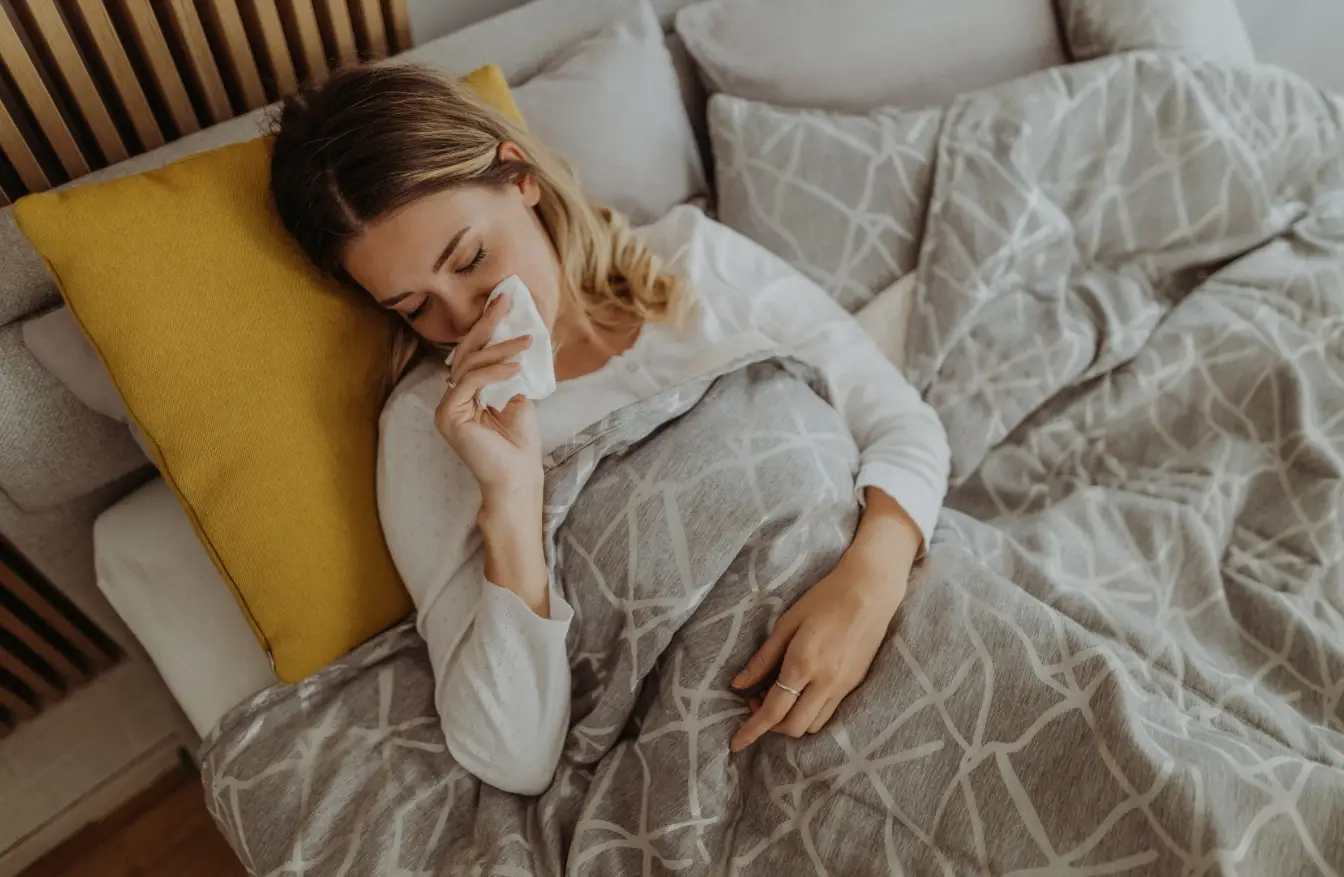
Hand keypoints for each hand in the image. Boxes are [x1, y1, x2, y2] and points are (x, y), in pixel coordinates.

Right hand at [435, 295, 542, 498]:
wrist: (517, 479)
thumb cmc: (519, 446)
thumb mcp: (517, 400)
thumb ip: (508, 376)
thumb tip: (514, 347)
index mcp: (465, 396)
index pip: (473, 355)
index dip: (486, 327)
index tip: (503, 302)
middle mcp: (450, 400)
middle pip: (465, 353)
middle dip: (486, 324)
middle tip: (504, 299)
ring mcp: (446, 409)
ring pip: (468, 365)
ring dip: (499, 349)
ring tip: (525, 342)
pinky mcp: (449, 416)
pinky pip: (470, 382)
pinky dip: (495, 371)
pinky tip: (516, 366)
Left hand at [729, 490, 920, 751]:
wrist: (870, 591)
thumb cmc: (824, 599)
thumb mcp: (786, 623)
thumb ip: (763, 658)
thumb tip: (738, 685)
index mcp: (802, 663)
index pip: (773, 710)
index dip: (751, 730)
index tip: (735, 743)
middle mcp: (824, 681)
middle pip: (792, 727)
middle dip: (770, 725)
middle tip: (756, 700)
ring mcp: (843, 686)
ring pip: (812, 725)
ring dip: (790, 721)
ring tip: (778, 695)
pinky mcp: (855, 684)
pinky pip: (828, 713)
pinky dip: (809, 714)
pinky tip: (801, 693)